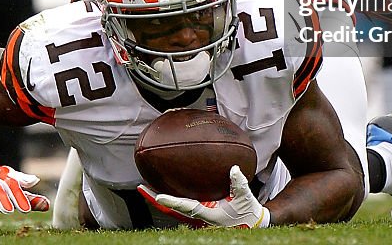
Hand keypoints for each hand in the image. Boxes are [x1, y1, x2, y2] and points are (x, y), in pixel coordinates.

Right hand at [0, 166, 49, 218]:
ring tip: (9, 211)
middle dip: (16, 196)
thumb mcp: (12, 194)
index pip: (17, 181)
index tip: (33, 202)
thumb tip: (48, 204)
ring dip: (1, 199)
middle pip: (7, 184)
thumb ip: (28, 199)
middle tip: (26, 209)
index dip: (25, 189)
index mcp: (6, 175)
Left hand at [137, 165, 269, 228]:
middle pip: (172, 209)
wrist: (250, 223)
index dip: (172, 202)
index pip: (186, 207)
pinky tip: (164, 186)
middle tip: (141, 187)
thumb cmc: (247, 212)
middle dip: (155, 199)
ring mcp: (197, 215)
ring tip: (145, 185)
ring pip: (174, 208)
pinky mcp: (198, 212)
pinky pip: (180, 204)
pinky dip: (170, 197)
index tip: (158, 196)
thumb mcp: (245, 198)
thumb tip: (233, 169)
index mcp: (208, 214)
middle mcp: (198, 216)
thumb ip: (239, 184)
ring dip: (159, 198)